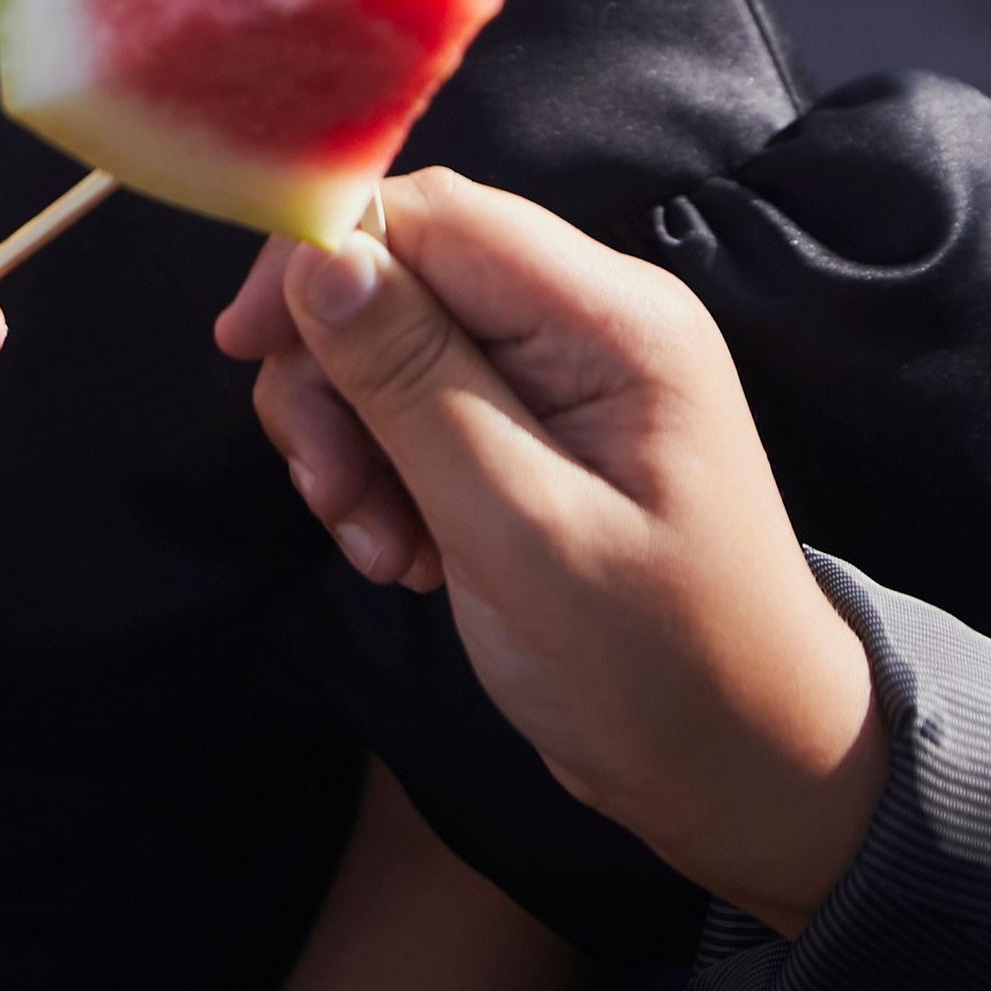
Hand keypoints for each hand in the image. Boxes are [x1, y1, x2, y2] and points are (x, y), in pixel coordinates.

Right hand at [214, 171, 885, 935]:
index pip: (435, 214)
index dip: (323, 257)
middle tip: (333, 501)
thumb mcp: (520, 531)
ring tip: (385, 556)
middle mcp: (590, 320)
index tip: (244, 350)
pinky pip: (420, 408)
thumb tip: (319, 251)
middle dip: (337, 378)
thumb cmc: (658, 667)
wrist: (745, 776)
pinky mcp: (536, 432)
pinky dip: (388, 477)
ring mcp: (564, 377)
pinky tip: (413, 559)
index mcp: (613, 318)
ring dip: (356, 443)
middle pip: (404, 276)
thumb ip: (416, 383)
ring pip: (396, 345)